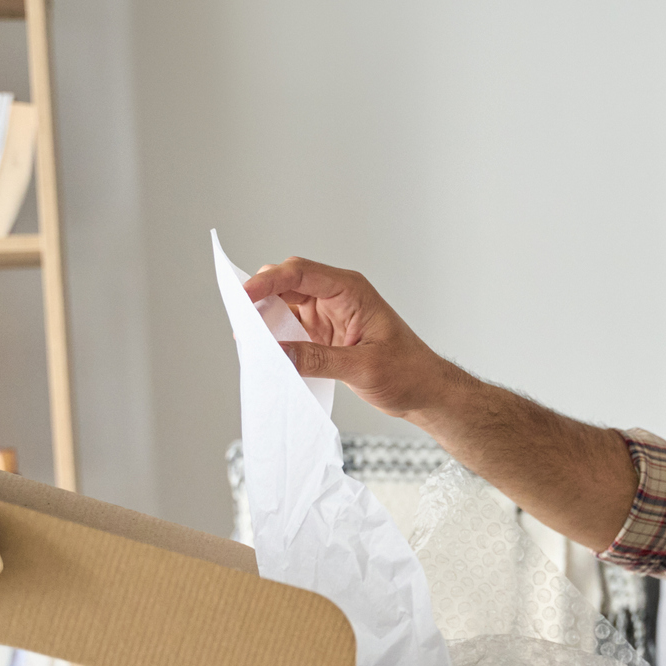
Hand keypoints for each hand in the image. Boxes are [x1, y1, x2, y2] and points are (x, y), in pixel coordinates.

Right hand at [240, 256, 455, 418]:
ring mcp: (329, 314)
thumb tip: (278, 354)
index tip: (244, 295)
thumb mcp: (363, 368)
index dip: (268, 281)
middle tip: (239, 317)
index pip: (300, 273)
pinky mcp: (324, 335)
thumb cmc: (408, 373)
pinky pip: (291, 326)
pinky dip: (275, 335)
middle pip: (287, 283)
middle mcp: (337, 296)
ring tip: (246, 335)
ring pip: (285, 304)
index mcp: (350, 291)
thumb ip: (319, 359)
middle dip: (260, 295)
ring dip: (264, 316)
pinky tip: (262, 348)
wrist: (426, 392)